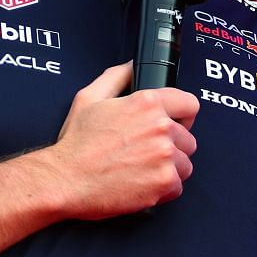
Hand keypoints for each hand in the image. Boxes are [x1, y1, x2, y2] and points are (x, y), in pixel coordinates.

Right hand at [41, 62, 198, 218]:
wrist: (67, 179)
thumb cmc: (77, 144)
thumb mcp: (88, 98)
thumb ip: (116, 77)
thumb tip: (131, 67)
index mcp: (146, 104)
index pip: (189, 104)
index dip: (181, 115)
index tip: (175, 123)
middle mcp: (160, 128)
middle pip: (187, 139)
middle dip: (170, 146)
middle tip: (144, 152)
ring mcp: (165, 156)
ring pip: (184, 164)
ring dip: (168, 168)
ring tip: (140, 168)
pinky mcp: (165, 182)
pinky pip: (177, 187)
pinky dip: (162, 189)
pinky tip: (140, 182)